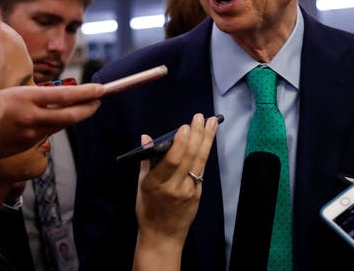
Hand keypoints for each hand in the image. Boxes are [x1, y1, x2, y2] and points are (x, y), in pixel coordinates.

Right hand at [0, 83, 103, 157]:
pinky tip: (60, 118)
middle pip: (70, 115)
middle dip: (88, 108)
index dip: (86, 93)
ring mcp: (29, 134)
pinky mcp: (26, 145)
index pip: (65, 96)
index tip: (101, 89)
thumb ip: (40, 97)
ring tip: (87, 107)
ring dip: (75, 116)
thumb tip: (63, 98)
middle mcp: (31, 117)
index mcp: (27, 98)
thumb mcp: (16, 92)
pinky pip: (47, 134)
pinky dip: (56, 125)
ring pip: (60, 126)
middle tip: (100, 100)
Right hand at [133, 113, 218, 270]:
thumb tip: (146, 137)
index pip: (171, 161)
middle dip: (197, 135)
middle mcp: (174, 187)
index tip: (185, 126)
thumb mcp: (141, 184)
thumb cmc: (147, 208)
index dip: (180, 143)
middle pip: (189, 157)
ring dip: (207, 140)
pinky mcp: (198, 194)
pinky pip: (201, 170)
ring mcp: (188, 191)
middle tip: (201, 117)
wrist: (162, 236)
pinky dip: (204, 153)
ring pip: (199, 161)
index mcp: (156, 184)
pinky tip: (208, 139)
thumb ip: (146, 160)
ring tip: (212, 122)